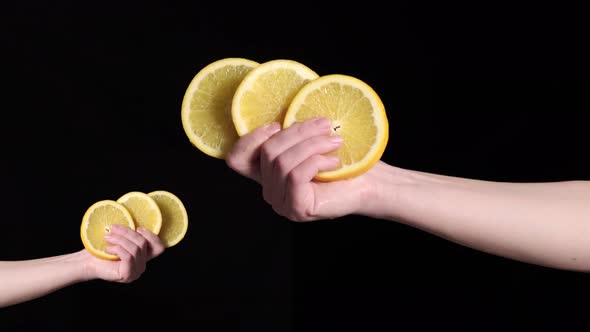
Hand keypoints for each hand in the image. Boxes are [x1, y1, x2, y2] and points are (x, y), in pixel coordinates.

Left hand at [81, 225, 164, 282]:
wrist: (86, 263)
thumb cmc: (101, 250)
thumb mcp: (120, 240)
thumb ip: (131, 235)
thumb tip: (136, 221)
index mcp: (143, 257)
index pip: (159, 248)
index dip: (151, 236)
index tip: (137, 228)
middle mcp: (142, 266)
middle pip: (143, 244)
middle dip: (128, 233)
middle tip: (113, 228)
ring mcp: (135, 272)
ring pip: (135, 249)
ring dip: (120, 239)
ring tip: (107, 237)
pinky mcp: (127, 275)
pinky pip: (128, 256)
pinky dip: (118, 249)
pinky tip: (108, 249)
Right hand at [226, 117, 377, 220]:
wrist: (370, 185)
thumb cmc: (344, 161)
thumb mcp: (311, 142)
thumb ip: (292, 134)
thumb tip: (286, 112)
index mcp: (267, 174)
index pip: (237, 159)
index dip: (250, 138)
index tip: (277, 125)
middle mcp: (270, 191)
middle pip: (267, 152)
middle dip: (297, 132)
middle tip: (325, 124)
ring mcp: (281, 203)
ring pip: (282, 162)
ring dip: (311, 145)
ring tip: (335, 141)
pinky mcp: (296, 208)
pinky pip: (295, 175)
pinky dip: (316, 161)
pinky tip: (334, 161)